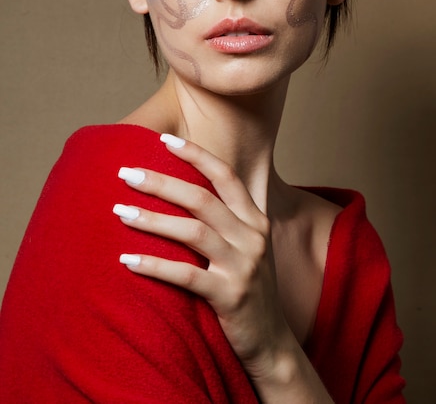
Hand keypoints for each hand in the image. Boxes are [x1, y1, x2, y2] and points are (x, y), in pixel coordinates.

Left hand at [113, 133, 293, 372]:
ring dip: (152, 219)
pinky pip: (186, 276)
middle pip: (202, 199)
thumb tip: (185, 191)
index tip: (163, 140)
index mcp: (255, 220)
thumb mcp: (247, 246)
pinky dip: (154, 265)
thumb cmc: (249, 287)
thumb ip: (227, 219)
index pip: (225, 176)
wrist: (271, 340)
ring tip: (120, 210)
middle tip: (126, 173)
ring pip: (192, 232)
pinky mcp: (229, 296)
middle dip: (162, 183)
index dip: (196, 156)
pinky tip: (126, 260)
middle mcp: (252, 237)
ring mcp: (243, 267)